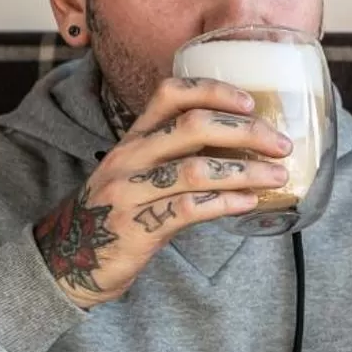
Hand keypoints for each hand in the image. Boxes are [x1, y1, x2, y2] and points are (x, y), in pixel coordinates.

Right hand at [34, 77, 294, 308]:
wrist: (71, 261)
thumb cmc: (120, 213)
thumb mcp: (142, 174)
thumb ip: (180, 157)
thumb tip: (243, 150)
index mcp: (134, 138)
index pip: (170, 93)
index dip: (213, 91)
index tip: (251, 101)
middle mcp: (130, 157)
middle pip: (193, 126)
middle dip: (245, 131)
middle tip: (281, 144)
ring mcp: (130, 191)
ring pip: (196, 169)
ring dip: (245, 170)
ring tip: (277, 175)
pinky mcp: (136, 226)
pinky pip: (188, 209)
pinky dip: (225, 203)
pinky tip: (249, 202)